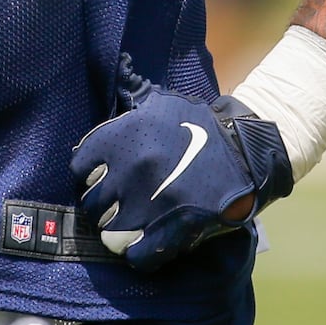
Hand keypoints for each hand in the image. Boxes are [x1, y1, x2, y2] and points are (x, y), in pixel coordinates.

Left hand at [71, 64, 293, 271]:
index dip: (91, 174)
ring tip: (131, 227)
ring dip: (117, 233)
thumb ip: (132, 93)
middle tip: (119, 205)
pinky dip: (138, 254)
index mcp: (123, 138)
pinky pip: (137, 256)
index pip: (79, 167)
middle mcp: (131, 170)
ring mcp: (150, 204)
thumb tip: (117, 68)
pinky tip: (145, 244)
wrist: (246, 151)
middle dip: (104, 206)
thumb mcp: (162, 103)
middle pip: (92, 204)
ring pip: (109, 234)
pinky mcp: (172, 231)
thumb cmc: (199, 126)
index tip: (104, 177)